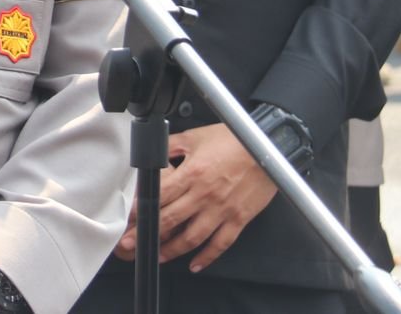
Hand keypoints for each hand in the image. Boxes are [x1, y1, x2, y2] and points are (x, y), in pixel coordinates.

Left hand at [113, 122, 277, 272]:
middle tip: (131, 244)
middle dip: (147, 234)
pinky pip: (221, 243)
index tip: (130, 219)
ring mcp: (222, 210)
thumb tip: (154, 150)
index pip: (159, 196)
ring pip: (193, 237)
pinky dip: (207, 257)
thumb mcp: (196, 136)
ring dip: (173, 250)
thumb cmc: (235, 139)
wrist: (270, 147)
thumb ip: (172, 145)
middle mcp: (204, 195)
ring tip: (158, 256)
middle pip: (170, 220)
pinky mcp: (239, 219)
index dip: (141, 210)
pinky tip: (195, 264)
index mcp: (192, 174)